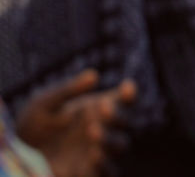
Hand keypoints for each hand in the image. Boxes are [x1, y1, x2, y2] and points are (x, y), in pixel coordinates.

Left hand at [16, 70, 136, 176]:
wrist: (18, 157)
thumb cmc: (33, 127)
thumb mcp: (44, 104)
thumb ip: (68, 90)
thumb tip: (94, 75)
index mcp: (97, 109)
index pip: (124, 100)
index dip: (129, 93)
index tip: (127, 86)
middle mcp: (103, 129)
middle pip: (124, 121)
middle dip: (117, 114)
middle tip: (103, 108)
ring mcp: (98, 151)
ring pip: (120, 145)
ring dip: (110, 138)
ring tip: (93, 131)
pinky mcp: (89, 172)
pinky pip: (108, 171)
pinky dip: (105, 165)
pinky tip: (94, 156)